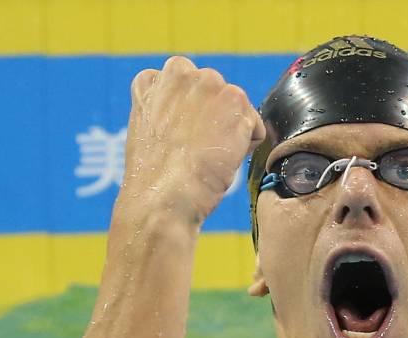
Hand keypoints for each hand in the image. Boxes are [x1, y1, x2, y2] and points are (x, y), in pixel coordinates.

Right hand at [122, 56, 265, 224]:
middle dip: (217, 120)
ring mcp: (209, 83)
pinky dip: (247, 147)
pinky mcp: (235, 101)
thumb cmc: (156, 176)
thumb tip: (199, 118)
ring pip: (238, 110)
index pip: (188, 90)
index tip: (183, 141)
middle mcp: (180, 72)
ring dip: (233, 134)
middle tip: (198, 151)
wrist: (163, 195)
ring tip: (209, 156)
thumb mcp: (151, 131)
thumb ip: (171, 111)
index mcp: (153, 79)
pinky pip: (256, 128)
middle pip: (217, 95)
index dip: (192, 119)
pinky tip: (223, 160)